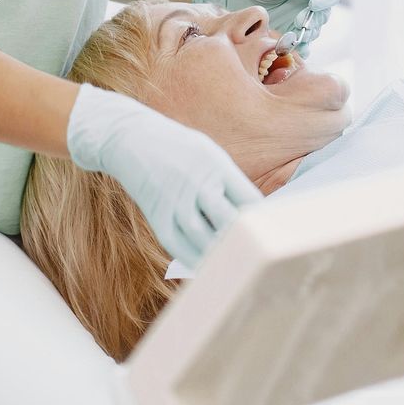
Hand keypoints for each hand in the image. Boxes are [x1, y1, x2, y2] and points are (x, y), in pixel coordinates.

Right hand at [66, 83, 261, 266]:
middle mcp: (196, 182)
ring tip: (235, 264)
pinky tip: (208, 266)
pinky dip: (194, 259)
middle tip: (260, 255)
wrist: (130, 138)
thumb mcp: (208, 152)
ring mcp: (174, 200)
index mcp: (216, 164)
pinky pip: (177, 245)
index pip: (249, 199)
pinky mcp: (156, 214)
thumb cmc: (178, 148)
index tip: (273, 232)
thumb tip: (253, 214)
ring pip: (202, 237)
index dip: (264, 219)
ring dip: (220, 254)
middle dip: (246, 239)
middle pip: (229, 220)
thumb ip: (229, 181)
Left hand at [188, 0, 339, 52]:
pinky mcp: (280, 36)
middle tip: (298, 22)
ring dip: (305, 37)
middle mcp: (302, 6)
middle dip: (313, 22)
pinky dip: (295, 50)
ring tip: (290, 36)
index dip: (326, 1)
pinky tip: (287, 49)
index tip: (314, 4)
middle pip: (321, 18)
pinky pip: (295, 47)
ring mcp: (292, 22)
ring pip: (310, 34)